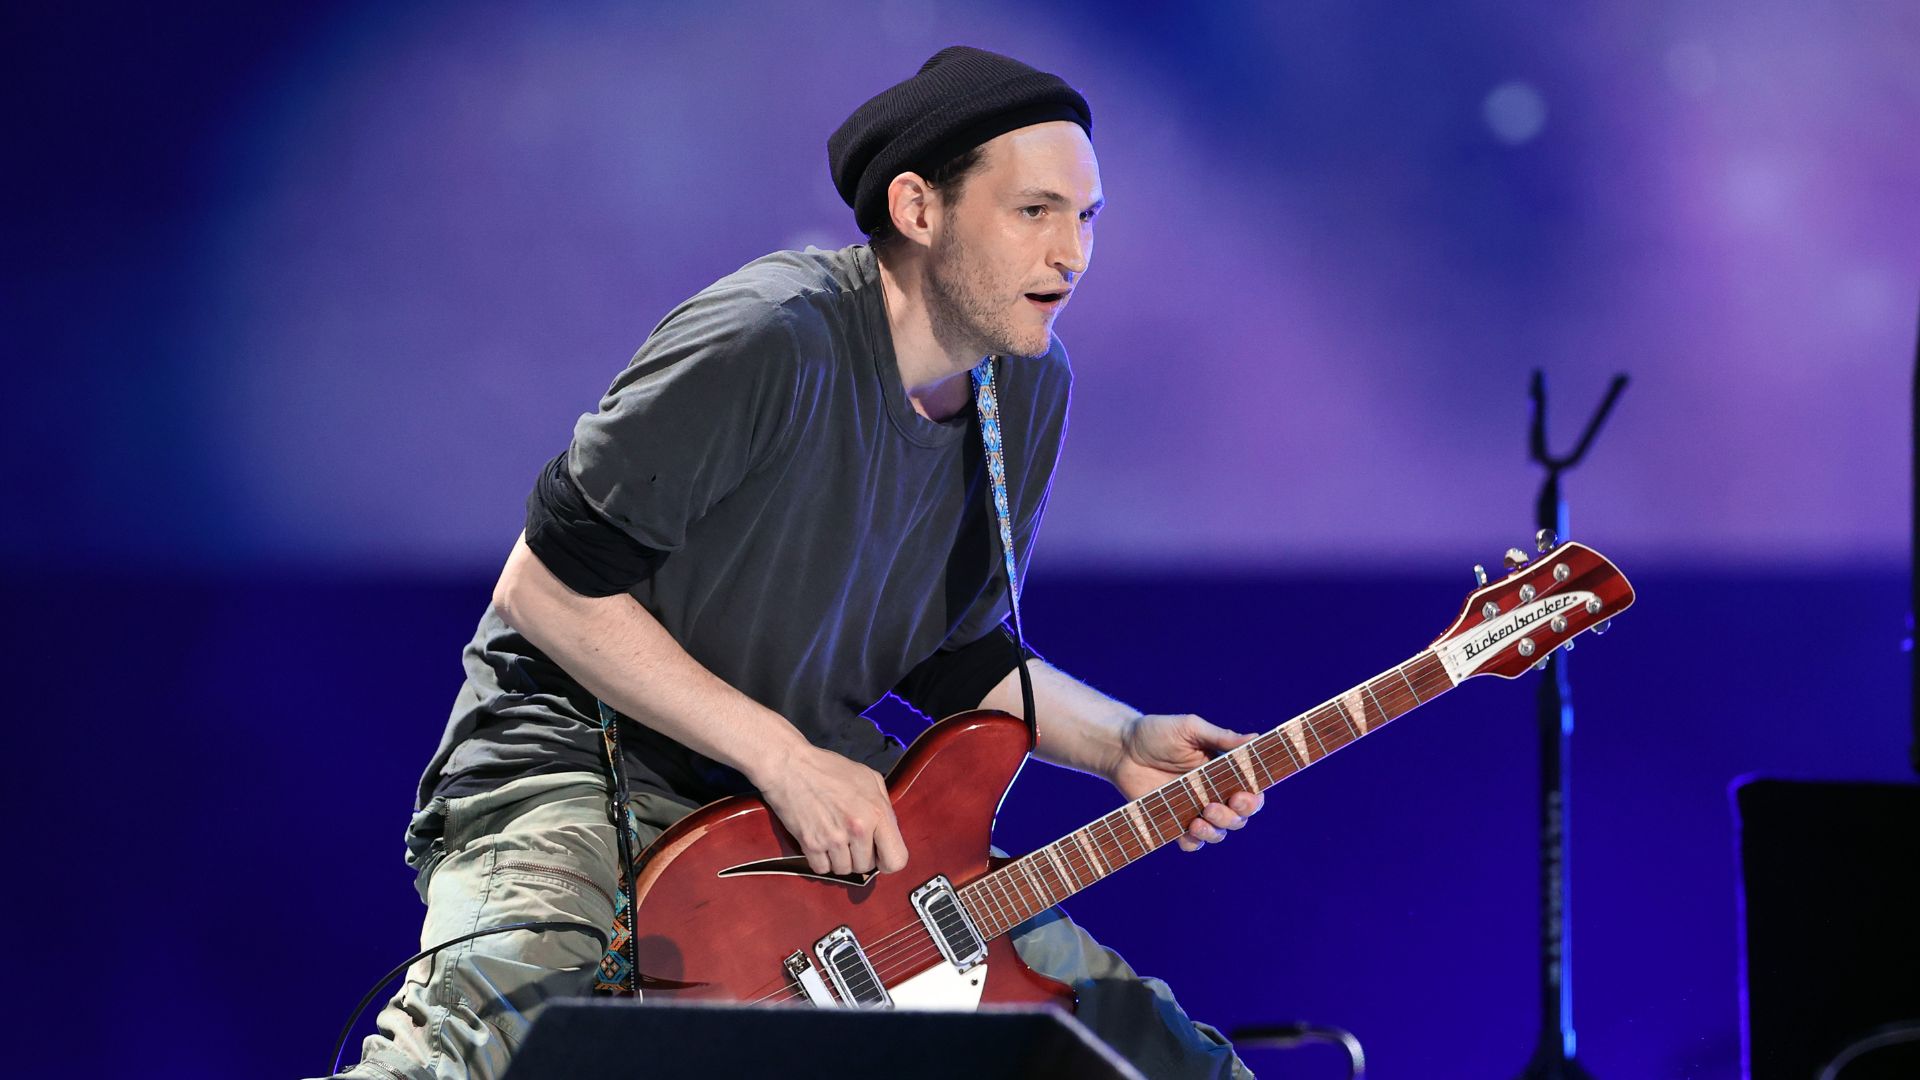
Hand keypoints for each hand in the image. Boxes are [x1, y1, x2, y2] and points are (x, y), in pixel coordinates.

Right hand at [755, 745, 908, 876]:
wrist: (790, 766)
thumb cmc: (829, 769)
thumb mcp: (868, 777)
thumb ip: (883, 805)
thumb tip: (887, 833)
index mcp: (877, 811)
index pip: (896, 859)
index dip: (888, 860)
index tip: (878, 854)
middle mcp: (858, 828)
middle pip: (866, 866)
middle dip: (859, 855)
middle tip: (849, 837)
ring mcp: (834, 838)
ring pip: (844, 870)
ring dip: (839, 859)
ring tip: (833, 837)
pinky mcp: (811, 844)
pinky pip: (822, 869)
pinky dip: (821, 860)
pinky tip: (820, 842)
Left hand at [1111, 714, 1264, 852]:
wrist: (1121, 748)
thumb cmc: (1157, 732)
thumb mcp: (1190, 728)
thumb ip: (1220, 737)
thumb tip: (1255, 738)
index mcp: (1224, 771)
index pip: (1251, 791)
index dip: (1253, 799)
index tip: (1244, 796)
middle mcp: (1214, 793)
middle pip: (1239, 817)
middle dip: (1234, 816)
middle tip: (1214, 805)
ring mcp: (1194, 810)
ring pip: (1218, 833)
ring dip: (1215, 831)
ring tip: (1198, 820)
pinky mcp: (1174, 823)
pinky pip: (1191, 844)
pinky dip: (1194, 843)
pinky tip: (1188, 832)